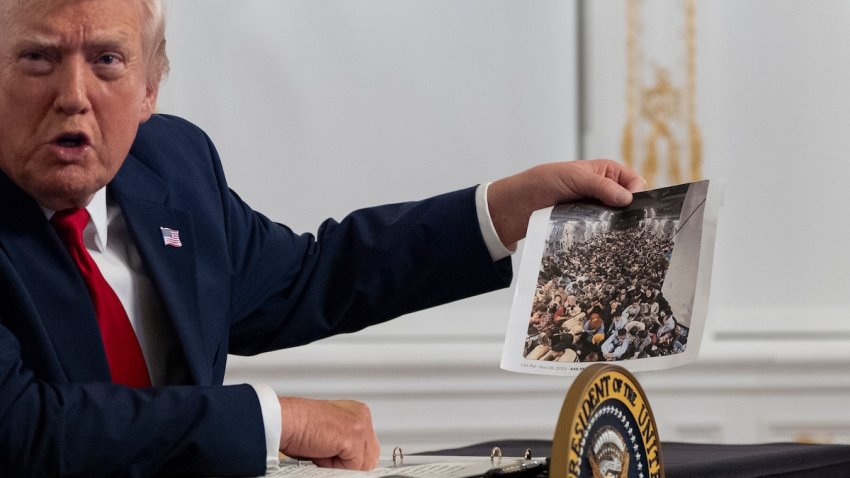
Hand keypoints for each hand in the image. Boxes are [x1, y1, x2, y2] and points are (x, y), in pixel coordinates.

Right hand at [278, 397, 379, 469]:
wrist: (285, 420)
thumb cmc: (298, 425)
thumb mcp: (329, 432)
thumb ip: (344, 442)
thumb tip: (351, 461)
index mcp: (357, 412)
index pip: (368, 446)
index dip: (351, 457)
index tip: (336, 458)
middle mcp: (361, 415)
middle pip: (370, 455)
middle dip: (350, 462)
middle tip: (326, 454)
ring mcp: (360, 426)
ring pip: (362, 464)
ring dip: (340, 464)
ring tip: (322, 451)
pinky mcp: (354, 438)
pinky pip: (353, 467)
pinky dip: (334, 466)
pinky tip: (321, 451)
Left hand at [487, 159, 645, 247]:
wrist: (515, 207)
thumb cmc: (542, 182)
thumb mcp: (573, 177)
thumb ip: (601, 185)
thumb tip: (628, 198)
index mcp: (606, 172)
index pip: (634, 181)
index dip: (637, 193)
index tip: (632, 206)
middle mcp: (604, 190)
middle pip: (629, 203)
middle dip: (630, 212)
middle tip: (628, 225)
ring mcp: (596, 210)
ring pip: (617, 220)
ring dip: (616, 226)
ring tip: (616, 235)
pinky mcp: (586, 227)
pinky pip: (602, 232)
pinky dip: (605, 236)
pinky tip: (604, 241)